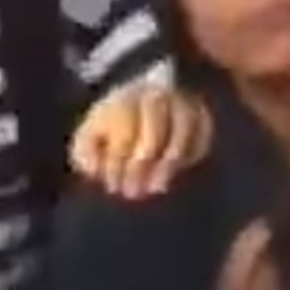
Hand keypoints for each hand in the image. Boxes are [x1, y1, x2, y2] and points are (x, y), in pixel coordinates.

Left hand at [70, 87, 212, 197]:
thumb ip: (86, 154)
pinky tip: (177, 175)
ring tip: (157, 188)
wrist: (140, 107)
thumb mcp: (90, 139)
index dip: (118, 164)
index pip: (124, 131)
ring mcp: (183, 103)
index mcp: (124, 99)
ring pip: (183, 131)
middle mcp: (156, 96)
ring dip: (169, 164)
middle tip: (133, 193)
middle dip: (142, 166)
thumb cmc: (113, 129)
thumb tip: (95, 170)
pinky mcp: (202, 115)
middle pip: (154, 129)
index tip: (113, 187)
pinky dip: (192, 157)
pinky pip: (203, 136)